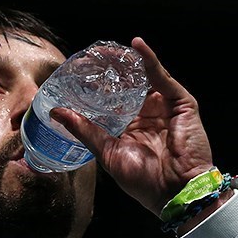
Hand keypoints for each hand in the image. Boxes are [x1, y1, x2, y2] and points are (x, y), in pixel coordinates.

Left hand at [50, 37, 214, 216]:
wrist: (176, 192)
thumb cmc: (143, 180)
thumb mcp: (107, 152)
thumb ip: (85, 130)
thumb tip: (56, 112)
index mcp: (129, 129)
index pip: (110, 102)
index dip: (96, 89)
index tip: (76, 76)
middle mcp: (146, 116)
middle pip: (126, 87)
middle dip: (109, 73)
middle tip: (90, 59)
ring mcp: (164, 108)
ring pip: (143, 79)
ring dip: (126, 64)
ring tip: (106, 51)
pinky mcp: (181, 104)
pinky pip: (162, 78)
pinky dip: (150, 61)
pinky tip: (136, 46)